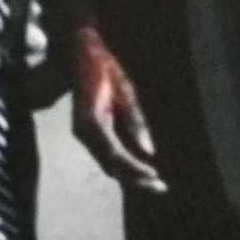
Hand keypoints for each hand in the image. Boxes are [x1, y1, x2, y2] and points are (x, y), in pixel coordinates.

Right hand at [70, 26, 166, 192]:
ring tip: (154, 182)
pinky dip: (122, 165)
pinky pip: (105, 155)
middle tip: (161, 188)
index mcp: (92, 121)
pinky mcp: (87, 132)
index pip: (115, 154)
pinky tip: (139, 169)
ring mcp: (82, 134)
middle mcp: (83, 132)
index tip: (156, 176)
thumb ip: (136, 120)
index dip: (135, 169)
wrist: (78, 51)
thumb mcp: (125, 88)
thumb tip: (149, 150)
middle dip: (135, 179)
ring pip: (107, 164)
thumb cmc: (104, 66)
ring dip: (130, 176)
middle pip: (110, 166)